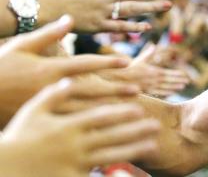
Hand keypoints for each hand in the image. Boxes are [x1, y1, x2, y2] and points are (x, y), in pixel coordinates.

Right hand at [0, 16, 130, 125]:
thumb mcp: (21, 45)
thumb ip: (48, 33)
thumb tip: (71, 18)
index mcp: (48, 69)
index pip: (84, 65)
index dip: (106, 63)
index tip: (126, 62)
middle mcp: (50, 89)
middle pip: (90, 90)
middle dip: (114, 90)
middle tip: (137, 90)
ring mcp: (46, 107)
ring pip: (83, 110)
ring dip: (108, 109)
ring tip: (129, 109)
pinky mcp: (41, 119)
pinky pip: (70, 124)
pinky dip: (90, 125)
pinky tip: (107, 126)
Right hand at [0, 77, 159, 176]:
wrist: (4, 169)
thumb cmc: (17, 136)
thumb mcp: (32, 109)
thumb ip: (54, 93)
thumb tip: (69, 77)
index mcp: (66, 124)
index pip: (100, 113)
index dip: (122, 108)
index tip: (139, 101)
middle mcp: (73, 144)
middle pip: (112, 134)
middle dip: (136, 129)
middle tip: (155, 123)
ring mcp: (74, 162)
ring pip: (110, 154)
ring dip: (133, 148)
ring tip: (152, 144)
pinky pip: (98, 175)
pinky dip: (116, 174)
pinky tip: (132, 171)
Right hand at [100, 43, 189, 96]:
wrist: (115, 79)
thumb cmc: (127, 68)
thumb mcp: (138, 60)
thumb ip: (147, 54)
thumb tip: (153, 45)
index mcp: (151, 71)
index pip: (167, 73)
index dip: (177, 74)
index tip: (185, 75)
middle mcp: (151, 80)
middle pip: (168, 81)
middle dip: (178, 80)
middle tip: (188, 81)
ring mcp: (149, 87)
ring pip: (165, 88)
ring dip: (174, 87)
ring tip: (183, 87)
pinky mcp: (145, 93)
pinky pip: (157, 94)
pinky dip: (165, 93)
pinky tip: (172, 93)